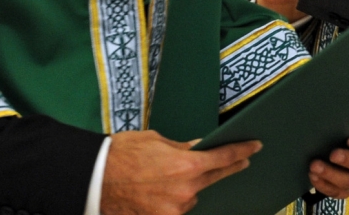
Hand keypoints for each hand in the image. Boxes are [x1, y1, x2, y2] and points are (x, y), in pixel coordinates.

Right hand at [101, 131, 260, 214]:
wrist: (93, 179)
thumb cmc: (122, 153)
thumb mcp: (157, 141)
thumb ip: (183, 147)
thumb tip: (200, 148)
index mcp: (186, 166)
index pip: (224, 158)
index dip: (242, 151)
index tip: (255, 147)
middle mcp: (185, 192)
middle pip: (214, 178)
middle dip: (227, 168)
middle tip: (241, 161)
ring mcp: (173, 211)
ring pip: (192, 196)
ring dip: (189, 186)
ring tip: (168, 175)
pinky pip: (176, 208)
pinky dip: (173, 199)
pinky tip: (161, 190)